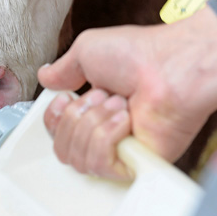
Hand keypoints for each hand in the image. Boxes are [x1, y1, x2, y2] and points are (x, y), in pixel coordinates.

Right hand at [39, 8, 216, 174]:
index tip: (65, 99)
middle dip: (75, 119)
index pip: (58, 133)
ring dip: (93, 125)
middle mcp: (107, 132)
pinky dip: (105, 138)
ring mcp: (121, 150)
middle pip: (62, 149)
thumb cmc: (139, 54)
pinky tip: (125, 120)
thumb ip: (63, 69)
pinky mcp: (135, 164)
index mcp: (95, 109)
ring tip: (119, 104)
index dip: (54, 120)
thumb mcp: (87, 51)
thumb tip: (45, 77)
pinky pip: (100, 165)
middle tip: (102, 96)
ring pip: (78, 158)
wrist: (171, 66)